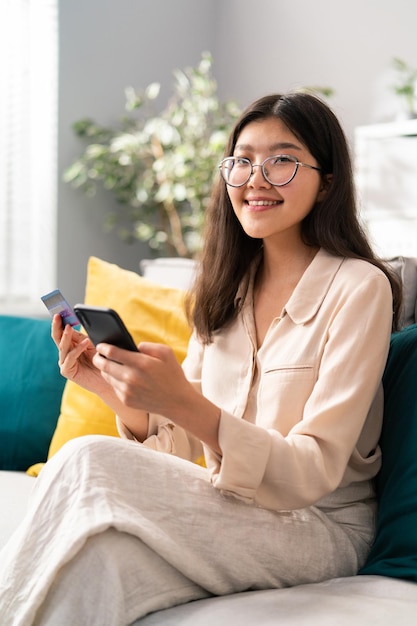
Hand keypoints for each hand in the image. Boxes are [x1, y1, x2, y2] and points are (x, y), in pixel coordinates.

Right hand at [51, 314, 105, 392]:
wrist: (109, 378)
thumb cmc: (102, 361)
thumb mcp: (91, 345)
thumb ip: (81, 336)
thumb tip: (71, 324)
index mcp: (70, 344)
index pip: (62, 330)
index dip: (61, 321)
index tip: (59, 310)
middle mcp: (65, 353)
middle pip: (58, 337)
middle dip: (57, 326)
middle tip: (57, 316)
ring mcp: (64, 362)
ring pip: (63, 346)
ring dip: (66, 336)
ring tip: (69, 327)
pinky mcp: (67, 371)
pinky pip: (70, 357)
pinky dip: (77, 349)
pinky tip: (85, 342)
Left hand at [93, 341, 220, 450]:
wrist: (177, 402)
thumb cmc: (172, 374)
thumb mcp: (166, 353)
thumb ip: (148, 345)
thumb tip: (133, 346)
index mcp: (141, 363)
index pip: (112, 352)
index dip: (103, 347)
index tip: (101, 345)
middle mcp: (131, 378)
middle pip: (104, 365)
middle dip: (98, 358)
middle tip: (98, 354)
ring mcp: (127, 391)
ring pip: (107, 376)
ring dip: (105, 369)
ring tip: (107, 364)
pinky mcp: (126, 401)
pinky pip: (114, 387)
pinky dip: (114, 380)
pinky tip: (119, 376)